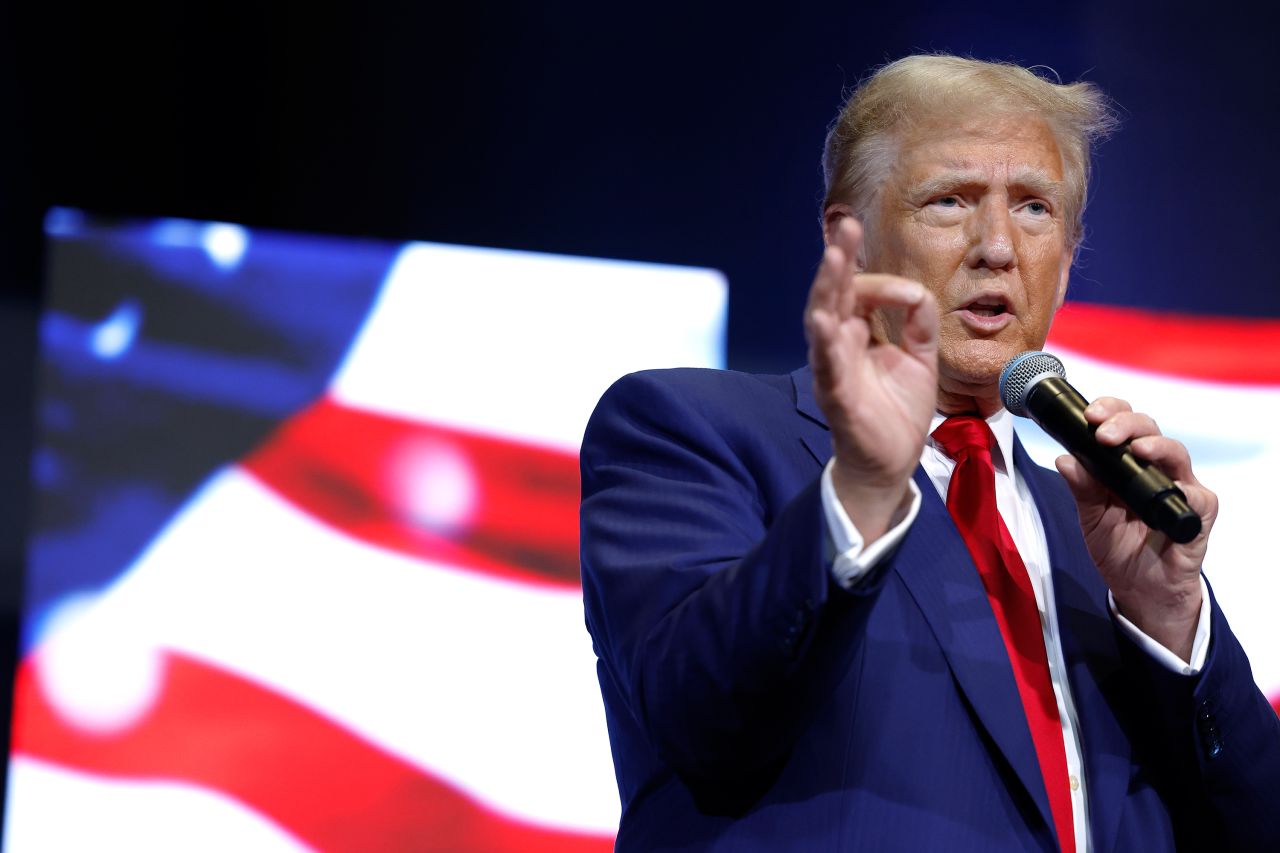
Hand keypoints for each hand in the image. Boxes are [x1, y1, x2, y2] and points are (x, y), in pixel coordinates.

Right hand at [804, 218, 938, 541]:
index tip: (910, 295)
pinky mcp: (836, 394)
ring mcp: (833, 368)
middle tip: (844, 225)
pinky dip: (825, 341)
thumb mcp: (920, 357)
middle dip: (838, 259)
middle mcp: (838, 345)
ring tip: (832, 259)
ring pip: (822, 321)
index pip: (859, 292)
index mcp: (856, 334)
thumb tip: (916, 293)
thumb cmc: (897, 412)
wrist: (891, 463)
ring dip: (826, 289)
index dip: (881, 283)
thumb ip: (919, 322)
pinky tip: (825, 319)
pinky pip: (828, 364)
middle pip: (832, 294)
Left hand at [1055, 397, 1215, 659]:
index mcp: (1126, 462)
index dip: (1109, 411)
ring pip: (1174, 451)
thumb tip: (1065, 458)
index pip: (1122, 423)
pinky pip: (1195, 494)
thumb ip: (1080, 488)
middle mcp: (1155, 467)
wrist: (1139, 587)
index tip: (1088, 414)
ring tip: (1135, 449)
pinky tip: (1168, 488)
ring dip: (1154, 446)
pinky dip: (1181, 489)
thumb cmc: (1117, 546)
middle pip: (1148, 428)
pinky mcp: (1198, 511)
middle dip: (1125, 423)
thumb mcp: (1089, 516)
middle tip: (1102, 432)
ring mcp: (1180, 486)